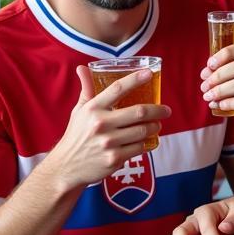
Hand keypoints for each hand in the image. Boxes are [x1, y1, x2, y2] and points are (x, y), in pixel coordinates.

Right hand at [45, 66, 171, 190]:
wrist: (67, 166)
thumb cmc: (77, 135)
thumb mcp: (79, 111)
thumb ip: (86, 90)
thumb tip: (82, 68)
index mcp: (92, 109)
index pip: (117, 89)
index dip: (135, 79)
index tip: (149, 74)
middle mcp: (100, 124)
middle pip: (139, 112)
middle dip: (158, 110)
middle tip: (166, 110)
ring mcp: (108, 142)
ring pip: (142, 131)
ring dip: (154, 127)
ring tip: (156, 125)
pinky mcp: (115, 158)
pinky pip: (139, 148)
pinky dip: (145, 143)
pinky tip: (144, 141)